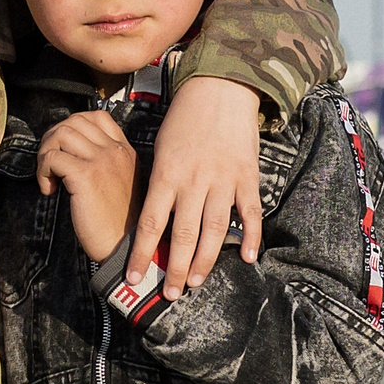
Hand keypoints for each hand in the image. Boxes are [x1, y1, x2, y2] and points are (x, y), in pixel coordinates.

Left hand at [36, 111, 139, 262]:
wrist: (123, 247)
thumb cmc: (116, 223)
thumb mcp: (116, 184)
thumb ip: (102, 164)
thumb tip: (68, 153)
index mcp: (124, 151)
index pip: (95, 117)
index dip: (71, 128)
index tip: (64, 152)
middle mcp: (115, 151)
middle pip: (73, 122)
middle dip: (52, 140)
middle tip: (49, 165)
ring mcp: (102, 161)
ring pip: (61, 134)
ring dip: (45, 154)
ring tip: (49, 177)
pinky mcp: (86, 176)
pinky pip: (53, 157)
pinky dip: (43, 171)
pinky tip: (49, 191)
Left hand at [131, 77, 263, 297]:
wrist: (220, 89)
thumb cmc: (184, 120)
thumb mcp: (160, 149)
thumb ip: (159, 185)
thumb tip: (153, 220)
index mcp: (166, 175)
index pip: (149, 224)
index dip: (141, 254)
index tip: (133, 278)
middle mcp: (193, 182)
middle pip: (181, 235)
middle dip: (174, 269)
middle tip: (170, 294)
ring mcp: (223, 180)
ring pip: (214, 230)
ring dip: (204, 261)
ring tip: (195, 283)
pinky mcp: (247, 176)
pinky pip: (249, 212)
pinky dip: (250, 237)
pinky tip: (246, 258)